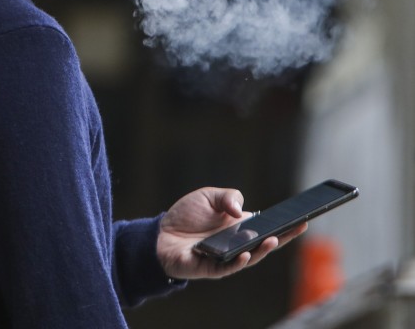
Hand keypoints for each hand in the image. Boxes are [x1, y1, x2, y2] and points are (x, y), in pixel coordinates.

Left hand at [157, 187, 307, 279]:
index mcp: (240, 227)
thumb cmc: (187, 215)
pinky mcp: (211, 267)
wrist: (160, 233)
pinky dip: (238, 262)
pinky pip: (228, 267)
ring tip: (270, 239)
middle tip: (298, 227)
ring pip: (250, 257)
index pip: (268, 227)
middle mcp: (237, 244)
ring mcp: (226, 257)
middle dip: (282, 237)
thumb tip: (240, 209)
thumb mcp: (208, 196)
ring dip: (262, 250)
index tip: (303, 218)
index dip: (285, 225)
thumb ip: (227, 196)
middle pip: (265, 244)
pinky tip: (245, 254)